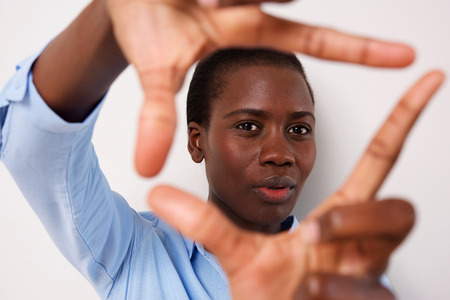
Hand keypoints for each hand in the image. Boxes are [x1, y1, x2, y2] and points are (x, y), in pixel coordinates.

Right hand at [107, 0, 414, 176]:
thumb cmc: (146, 31)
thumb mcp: (157, 76)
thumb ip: (158, 118)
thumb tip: (145, 169)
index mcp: (249, 32)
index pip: (314, 40)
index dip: (358, 51)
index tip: (405, 56)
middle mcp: (253, 4)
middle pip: (293, 2)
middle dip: (284, 7)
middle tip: (247, 15)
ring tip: (196, 7)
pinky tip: (198, 1)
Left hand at [148, 70, 443, 298]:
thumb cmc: (268, 288)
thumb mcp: (234, 250)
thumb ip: (203, 222)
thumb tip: (155, 193)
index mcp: (340, 217)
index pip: (380, 158)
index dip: (405, 119)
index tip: (429, 79)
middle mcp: (363, 242)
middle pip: (399, 210)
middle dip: (357, 218)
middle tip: (314, 234)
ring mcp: (371, 274)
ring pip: (384, 254)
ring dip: (338, 264)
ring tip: (300, 281)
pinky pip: (371, 294)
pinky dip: (328, 295)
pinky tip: (303, 296)